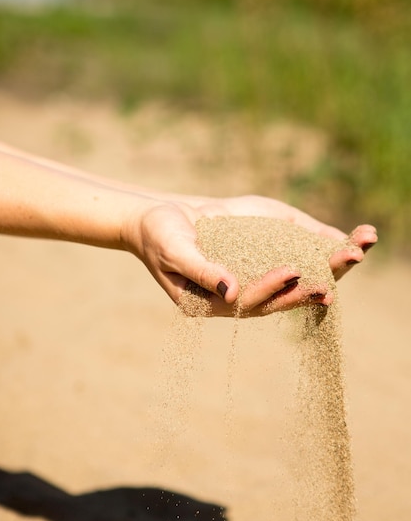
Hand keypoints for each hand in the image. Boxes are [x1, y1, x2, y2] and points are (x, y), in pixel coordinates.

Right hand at [122, 194, 377, 317]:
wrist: (164, 217)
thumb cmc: (160, 236)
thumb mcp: (174, 251)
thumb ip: (201, 271)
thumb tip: (230, 290)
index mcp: (218, 303)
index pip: (250, 303)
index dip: (271, 288)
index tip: (292, 270)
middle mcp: (243, 293)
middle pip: (284, 295)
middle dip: (313, 282)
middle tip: (341, 268)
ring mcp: (257, 273)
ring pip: (299, 276)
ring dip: (330, 265)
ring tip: (359, 250)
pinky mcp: (265, 252)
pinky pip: (298, 253)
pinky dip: (324, 246)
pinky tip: (352, 238)